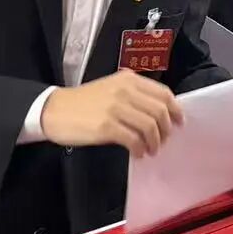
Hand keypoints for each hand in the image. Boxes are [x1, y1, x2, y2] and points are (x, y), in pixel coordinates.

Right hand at [40, 70, 183, 156]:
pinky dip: (139, 149)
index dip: (175, 110)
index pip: (163, 93)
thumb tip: (158, 113)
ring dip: (154, 142)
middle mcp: (125, 90)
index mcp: (128, 79)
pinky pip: (134, 140)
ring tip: (150, 150)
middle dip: (166, 130)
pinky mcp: (106, 126)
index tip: (179, 123)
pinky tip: (137, 154)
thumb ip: (133, 95)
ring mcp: (116, 108)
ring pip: (149, 126)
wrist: (54, 110)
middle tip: (162, 141)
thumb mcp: (111, 88)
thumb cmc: (83, 102)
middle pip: (159, 111)